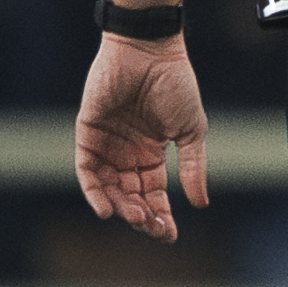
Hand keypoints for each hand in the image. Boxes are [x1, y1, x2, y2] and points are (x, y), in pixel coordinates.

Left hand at [72, 34, 211, 243]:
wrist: (149, 52)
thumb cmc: (175, 84)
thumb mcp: (191, 131)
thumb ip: (192, 166)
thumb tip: (200, 203)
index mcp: (152, 153)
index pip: (153, 193)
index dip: (161, 214)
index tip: (170, 234)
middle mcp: (127, 153)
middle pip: (130, 195)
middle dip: (141, 215)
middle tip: (152, 227)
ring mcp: (106, 144)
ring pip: (109, 187)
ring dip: (120, 206)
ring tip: (134, 217)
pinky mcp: (88, 133)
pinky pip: (87, 171)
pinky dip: (95, 191)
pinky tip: (107, 208)